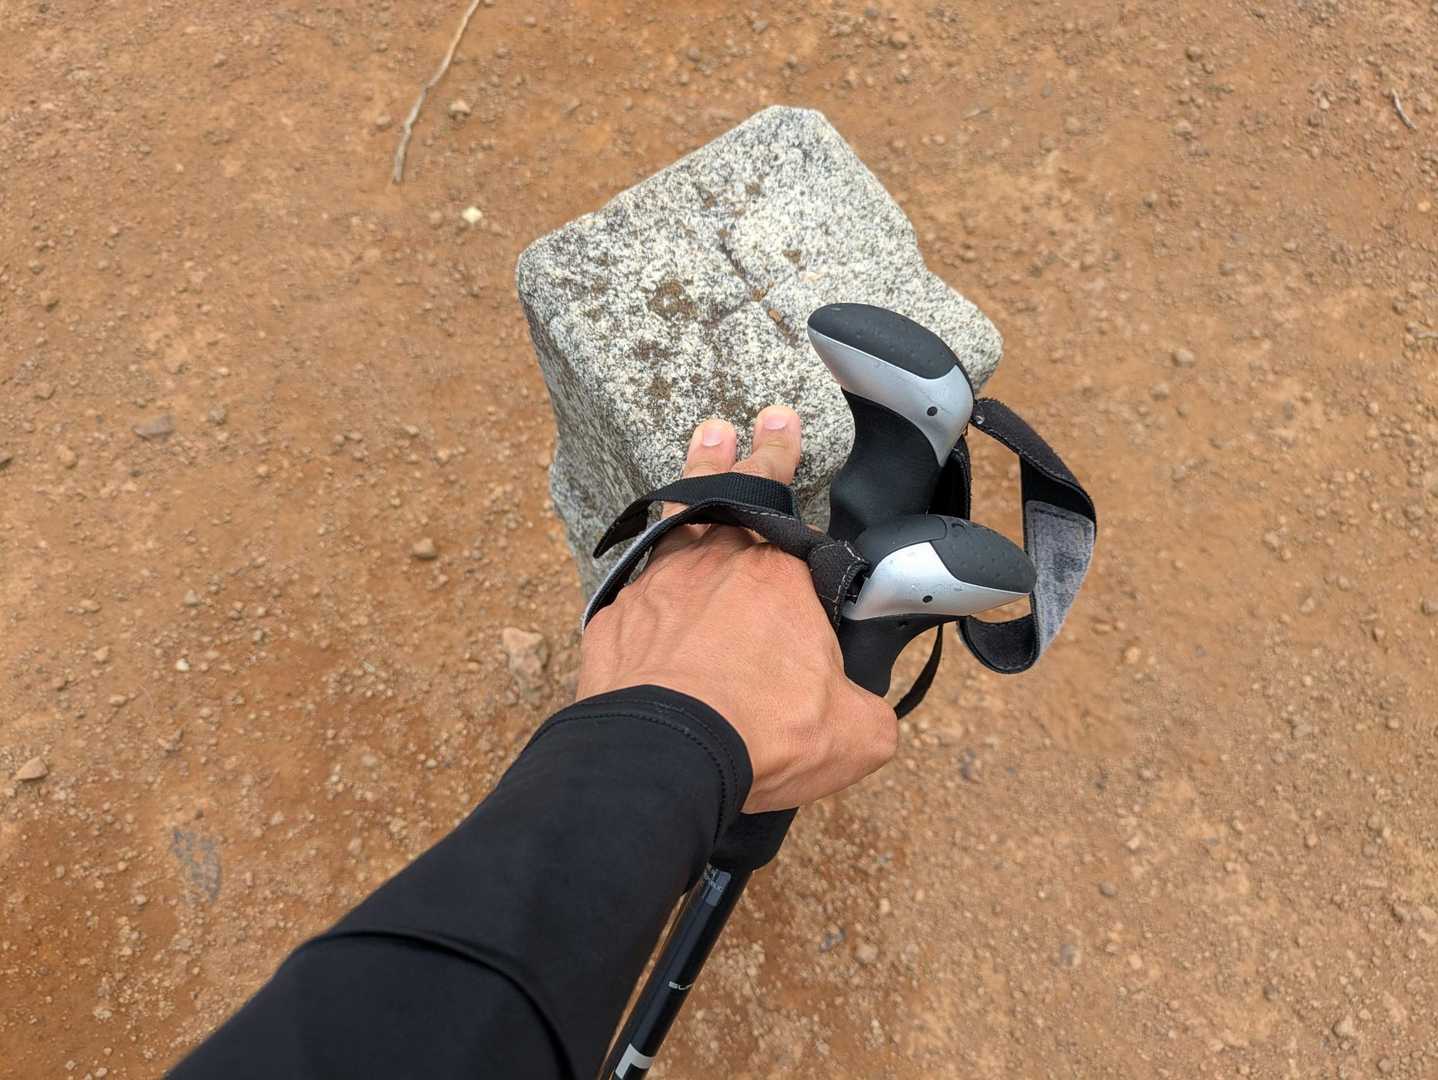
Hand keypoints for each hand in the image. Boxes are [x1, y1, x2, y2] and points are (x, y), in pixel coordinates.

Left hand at [576, 406, 897, 812]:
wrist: (664, 753)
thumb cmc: (761, 733)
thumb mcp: (855, 734)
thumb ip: (868, 713)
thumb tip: (866, 714)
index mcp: (781, 579)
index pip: (799, 516)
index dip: (792, 467)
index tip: (788, 430)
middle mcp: (717, 565)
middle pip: (736, 493)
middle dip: (753, 452)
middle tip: (762, 418)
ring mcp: (659, 585)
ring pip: (680, 517)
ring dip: (696, 475)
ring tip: (707, 440)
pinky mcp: (616, 620)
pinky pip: (638, 585)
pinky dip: (652, 576)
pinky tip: (652, 580)